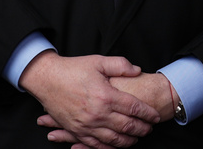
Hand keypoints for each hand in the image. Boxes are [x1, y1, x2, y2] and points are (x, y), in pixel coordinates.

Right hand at [40, 73, 175, 147]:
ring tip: (137, 138)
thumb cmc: (72, 69)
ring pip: (114, 139)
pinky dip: (109, 147)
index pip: (134, 108)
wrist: (47, 79)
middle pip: (127, 126)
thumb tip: (137, 70)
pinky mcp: (77, 131)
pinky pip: (96, 145)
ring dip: (129, 141)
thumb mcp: (98, 61)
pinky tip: (116, 145)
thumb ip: (120, 65)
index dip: (148, 114)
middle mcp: (98, 114)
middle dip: (142, 129)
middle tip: (150, 128)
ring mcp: (87, 125)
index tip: (155, 116)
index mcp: (106, 96)